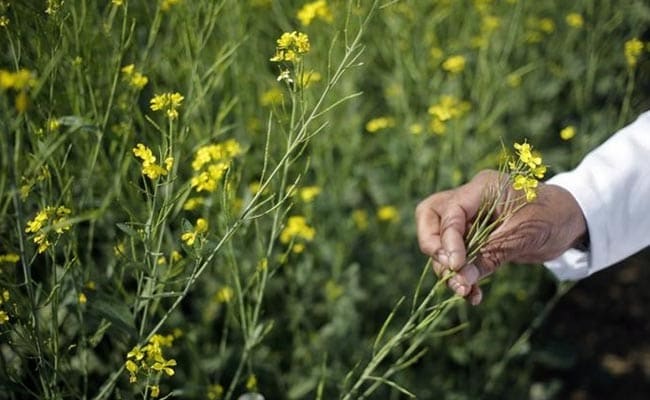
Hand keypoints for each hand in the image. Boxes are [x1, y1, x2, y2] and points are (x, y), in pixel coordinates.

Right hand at [415, 170, 586, 304]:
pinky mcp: (473, 237)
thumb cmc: (551, 218)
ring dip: (448, 269)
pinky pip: (457, 255)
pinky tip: (473, 295)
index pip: (450, 212)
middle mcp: (469, 200)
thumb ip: (490, 255)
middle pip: (430, 217)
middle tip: (448, 269)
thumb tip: (460, 280)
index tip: (455, 267)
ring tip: (464, 292)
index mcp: (481, 188)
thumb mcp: (523, 236)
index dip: (448, 241)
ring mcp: (469, 218)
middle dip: (434, 246)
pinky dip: (461, 275)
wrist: (570, 222)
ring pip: (439, 240)